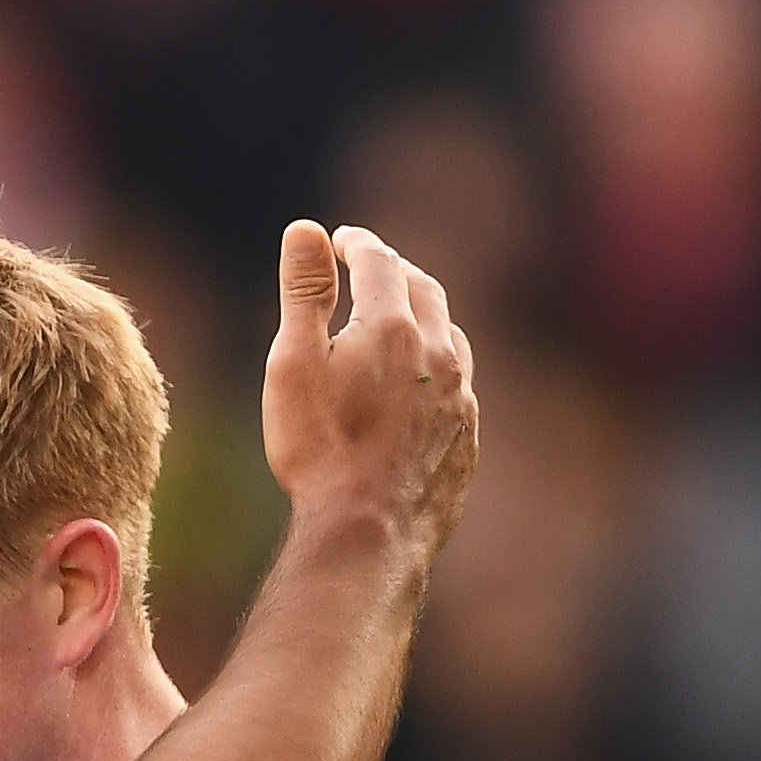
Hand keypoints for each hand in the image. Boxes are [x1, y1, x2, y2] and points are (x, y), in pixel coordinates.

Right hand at [257, 220, 477, 561]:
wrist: (367, 531)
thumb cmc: (319, 449)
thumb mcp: (292, 364)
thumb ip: (302, 292)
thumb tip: (305, 229)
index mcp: (392, 324)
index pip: (377, 260)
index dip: (355, 244)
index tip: (339, 240)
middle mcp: (438, 350)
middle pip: (422, 288)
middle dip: (394, 271)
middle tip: (368, 269)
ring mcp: (461, 394)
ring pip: (448, 334)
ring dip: (423, 316)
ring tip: (397, 320)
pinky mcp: (467, 434)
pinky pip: (459, 383)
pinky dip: (436, 365)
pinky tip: (417, 384)